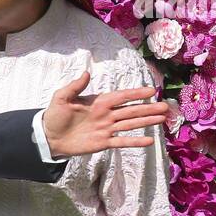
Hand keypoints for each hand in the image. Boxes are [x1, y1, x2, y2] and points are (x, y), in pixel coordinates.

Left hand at [42, 71, 169, 157]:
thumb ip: (74, 87)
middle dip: (148, 108)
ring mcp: (106, 129)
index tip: (151, 91)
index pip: (121, 97)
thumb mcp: (61, 98)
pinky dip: (135, 141)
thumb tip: (86, 73)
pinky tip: (149, 141)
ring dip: (146, 121)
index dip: (135, 94)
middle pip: (131, 110)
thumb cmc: (55, 116)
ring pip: (130, 124)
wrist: (49, 137)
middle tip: (166, 106)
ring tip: (162, 118)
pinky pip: (122, 142)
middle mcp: (106, 115)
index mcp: (98, 102)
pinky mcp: (103, 142)